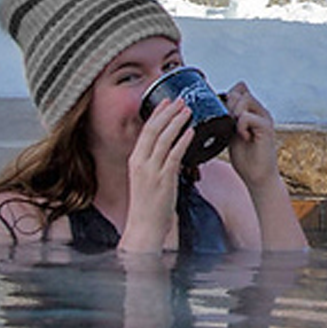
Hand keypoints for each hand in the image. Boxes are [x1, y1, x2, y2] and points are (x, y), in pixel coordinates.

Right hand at [119, 97, 192, 252]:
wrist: (144, 227)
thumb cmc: (148, 204)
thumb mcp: (146, 178)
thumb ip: (155, 161)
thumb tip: (171, 147)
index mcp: (135, 160)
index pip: (145, 130)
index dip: (157, 114)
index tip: (167, 101)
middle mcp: (141, 163)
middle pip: (154, 130)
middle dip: (168, 112)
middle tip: (181, 100)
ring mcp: (152, 171)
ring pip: (164, 139)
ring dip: (177, 122)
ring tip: (188, 110)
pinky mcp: (164, 179)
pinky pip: (174, 155)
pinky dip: (183, 141)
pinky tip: (191, 132)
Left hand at [223, 82, 282, 187]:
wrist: (257, 177)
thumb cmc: (245, 159)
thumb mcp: (230, 134)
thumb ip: (227, 120)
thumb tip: (214, 107)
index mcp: (252, 111)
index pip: (239, 89)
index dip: (228, 96)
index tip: (222, 114)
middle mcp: (260, 111)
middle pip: (241, 91)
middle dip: (228, 105)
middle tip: (227, 123)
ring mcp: (264, 118)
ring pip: (245, 99)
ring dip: (234, 113)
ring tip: (234, 129)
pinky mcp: (266, 128)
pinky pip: (248, 116)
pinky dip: (240, 126)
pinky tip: (243, 137)